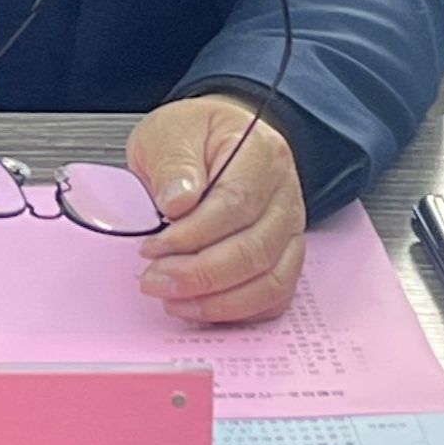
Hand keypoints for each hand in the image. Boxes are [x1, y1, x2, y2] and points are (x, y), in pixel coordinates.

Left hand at [125, 94, 305, 323]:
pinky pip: (273, 297)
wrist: (215, 138)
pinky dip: (238, 311)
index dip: (193, 234)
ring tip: (172, 298)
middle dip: (200, 274)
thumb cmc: (194, 135)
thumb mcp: (169, 133)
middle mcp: (284, 192)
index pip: (235, 202)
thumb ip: (173, 164)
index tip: (153, 246)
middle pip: (255, 249)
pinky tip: (199, 307)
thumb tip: (176, 204)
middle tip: (155, 279)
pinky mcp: (285, 256)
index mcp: (259, 152)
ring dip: (218, 301)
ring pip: (270, 281)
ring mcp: (290, 228)